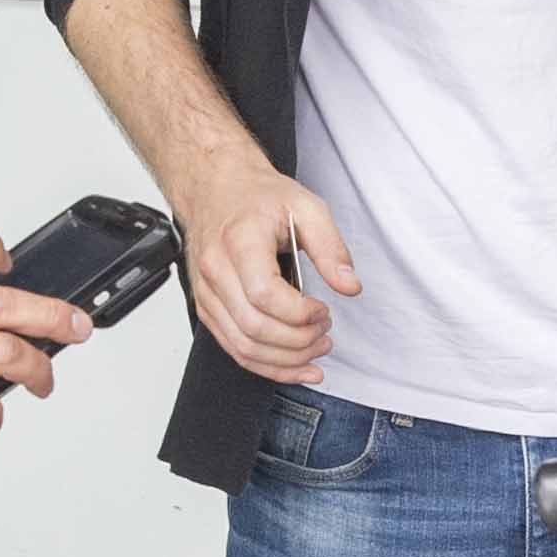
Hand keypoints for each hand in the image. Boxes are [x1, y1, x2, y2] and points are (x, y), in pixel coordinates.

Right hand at [179, 152, 361, 382]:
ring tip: (317, 351)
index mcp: (239, 242)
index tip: (324, 310)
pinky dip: (266, 366)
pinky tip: (295, 367)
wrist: (216, 189)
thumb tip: (349, 286)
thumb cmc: (257, 197)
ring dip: (285, 360)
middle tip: (326, 333)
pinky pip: (234, 349)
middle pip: (254, 327)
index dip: (300, 314)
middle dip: (298, 341)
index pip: (264, 294)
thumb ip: (331, 248)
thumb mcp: (306, 207)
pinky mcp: (207, 309)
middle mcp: (215, 270)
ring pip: (243, 346)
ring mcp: (207, 293)